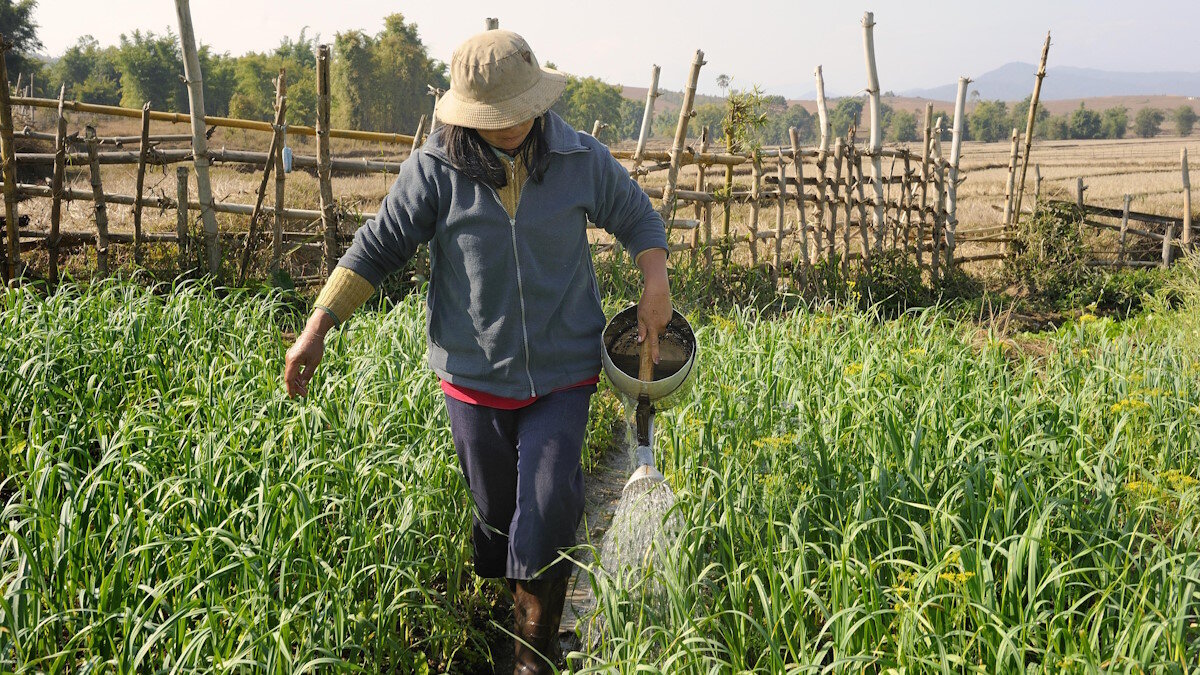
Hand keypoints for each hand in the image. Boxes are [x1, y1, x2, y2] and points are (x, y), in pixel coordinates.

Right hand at [284, 330, 324, 396]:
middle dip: (296, 387)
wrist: (313, 333)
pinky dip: (297, 376)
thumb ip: (308, 374)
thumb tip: (303, 385)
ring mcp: (290, 358)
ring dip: (297, 382)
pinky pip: (293, 369)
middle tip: (304, 395)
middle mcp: (289, 359)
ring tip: (305, 391)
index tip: (294, 397)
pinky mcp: (292, 357)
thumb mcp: (314, 362)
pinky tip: (303, 382)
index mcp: (293, 360)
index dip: (291, 388)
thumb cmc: (315, 346)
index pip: (289, 378)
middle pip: (290, 377)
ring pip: (291, 374)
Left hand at [635, 248, 671, 363]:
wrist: (658, 289)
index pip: (654, 344)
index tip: (656, 362)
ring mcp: (667, 320)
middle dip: (652, 329)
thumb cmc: (647, 302)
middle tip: (647, 317)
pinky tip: (658, 308)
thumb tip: (640, 341)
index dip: (655, 354)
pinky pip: (664, 319)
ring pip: (661, 326)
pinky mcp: (670, 315)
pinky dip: (661, 316)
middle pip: (657, 333)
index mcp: (652, 327)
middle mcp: (661, 325)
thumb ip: (641, 330)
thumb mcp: (640, 316)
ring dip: (656, 322)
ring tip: (652, 310)